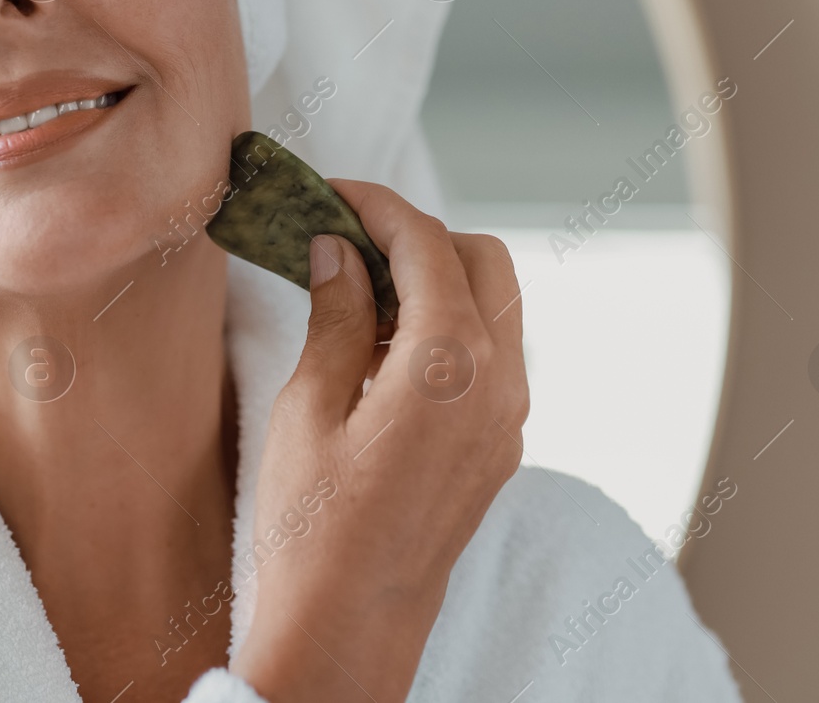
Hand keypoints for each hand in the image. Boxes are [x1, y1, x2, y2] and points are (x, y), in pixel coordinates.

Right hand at [229, 179, 528, 702]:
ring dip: (439, 280)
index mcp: (449, 366)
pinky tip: (384, 349)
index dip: (377, 206)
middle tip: (348, 241)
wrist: (348, 626)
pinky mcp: (500, 446)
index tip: (332, 193)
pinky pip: (492, 355)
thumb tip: (340, 249)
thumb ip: (336, 315)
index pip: (427, 245)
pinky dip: (450, 327)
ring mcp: (508, 419)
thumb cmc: (314, 527)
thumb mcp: (309, 407)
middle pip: (483, 261)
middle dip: (420, 236)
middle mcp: (499, 384)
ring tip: (360, 295)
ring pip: (496, 307)